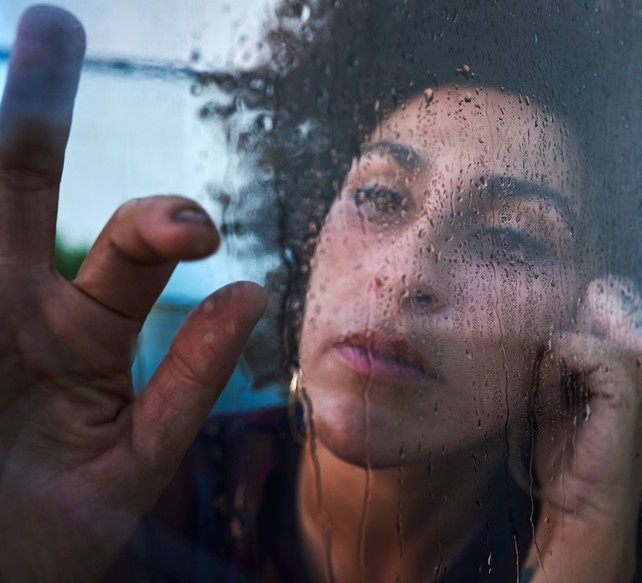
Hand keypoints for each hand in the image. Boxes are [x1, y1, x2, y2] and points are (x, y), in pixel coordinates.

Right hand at [0, 7, 265, 580]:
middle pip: (23, 183)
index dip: (167, 220)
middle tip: (54, 24)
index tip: (198, 230)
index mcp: (84, 331)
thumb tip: (251, 290)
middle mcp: (17, 306)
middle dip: (37, 103)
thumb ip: (190, 383)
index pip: (133, 243)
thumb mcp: (135, 461)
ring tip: (17, 46)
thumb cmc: (61, 533)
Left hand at [524, 276, 641, 581]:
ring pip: (591, 309)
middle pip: (603, 291)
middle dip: (568, 322)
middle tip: (555, 374)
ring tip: (554, 391)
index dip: (571, 314)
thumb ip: (572, 342)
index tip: (555, 362)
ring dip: (558, 348)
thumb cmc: (569, 447)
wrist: (581, 508)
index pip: (608, 289)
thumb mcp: (570, 383)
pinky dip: (553, 369)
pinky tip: (552, 402)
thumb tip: (543, 301)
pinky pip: (575, 345)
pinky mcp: (631, 384)